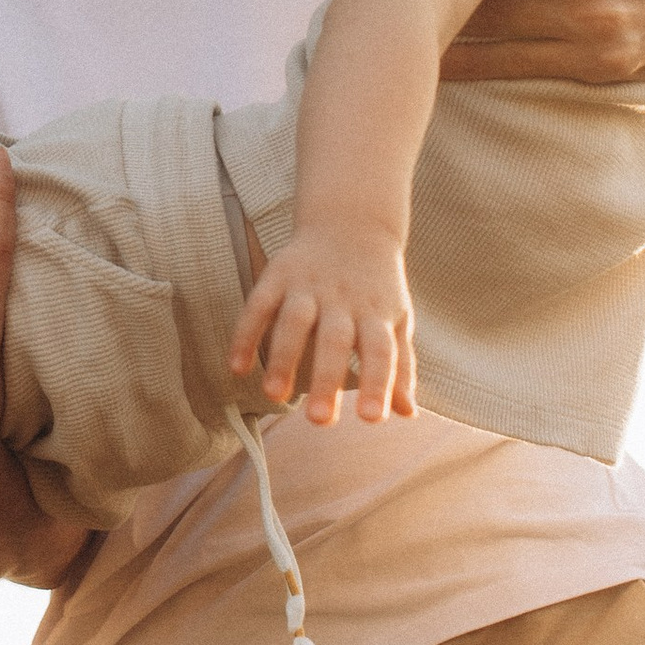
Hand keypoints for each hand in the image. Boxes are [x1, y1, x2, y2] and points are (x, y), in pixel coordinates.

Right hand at [228, 222, 416, 426]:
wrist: (352, 223)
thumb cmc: (376, 287)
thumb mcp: (397, 320)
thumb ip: (400, 367)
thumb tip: (407, 414)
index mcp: (376, 313)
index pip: (381, 351)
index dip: (378, 384)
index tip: (371, 419)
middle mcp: (343, 299)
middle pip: (335, 340)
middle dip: (327, 379)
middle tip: (319, 422)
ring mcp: (308, 285)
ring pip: (294, 322)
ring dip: (283, 358)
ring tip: (274, 396)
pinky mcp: (278, 274)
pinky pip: (259, 304)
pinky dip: (245, 334)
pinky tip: (236, 367)